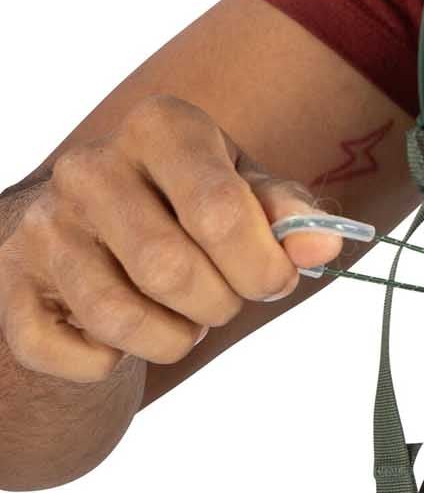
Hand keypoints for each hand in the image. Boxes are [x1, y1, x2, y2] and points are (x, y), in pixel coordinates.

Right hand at [0, 94, 344, 382]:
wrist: (99, 226)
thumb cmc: (192, 206)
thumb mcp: (249, 194)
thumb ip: (290, 216)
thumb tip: (323, 244)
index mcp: (160, 129)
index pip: (220, 211)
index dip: (261, 267)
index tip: (274, 281)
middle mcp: (90, 167)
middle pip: (171, 271)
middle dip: (218, 306)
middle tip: (223, 300)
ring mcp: (43, 224)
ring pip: (119, 318)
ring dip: (171, 339)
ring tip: (181, 319)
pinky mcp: (11, 280)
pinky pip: (70, 354)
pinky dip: (108, 364)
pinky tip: (121, 335)